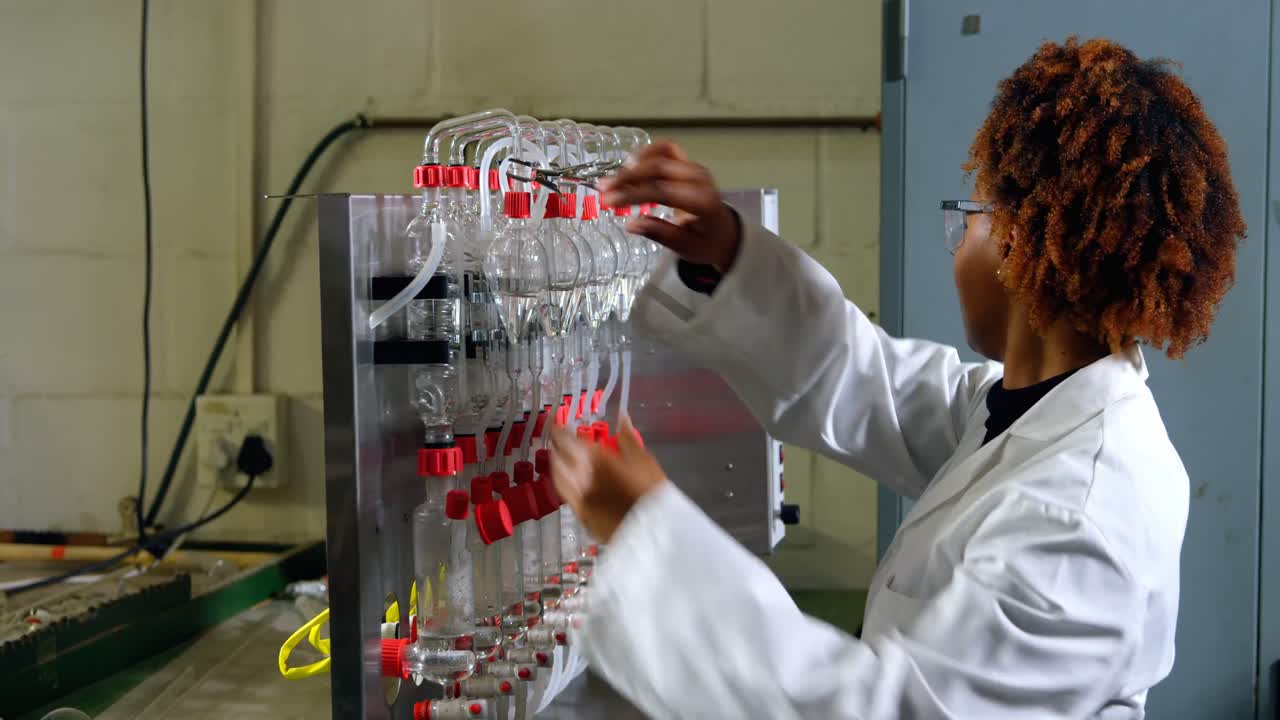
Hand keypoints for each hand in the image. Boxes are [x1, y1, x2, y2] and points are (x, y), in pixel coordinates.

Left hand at [548, 416, 667, 543]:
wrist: (652, 532)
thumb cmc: (651, 493)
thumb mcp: (644, 460)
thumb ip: (628, 438)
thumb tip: (622, 417)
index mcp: (596, 459)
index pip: (569, 440)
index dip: (559, 429)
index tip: (556, 422)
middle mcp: (582, 477)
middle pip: (559, 456)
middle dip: (556, 445)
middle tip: (555, 437)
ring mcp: (578, 497)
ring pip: (558, 476)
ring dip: (555, 463)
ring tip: (557, 456)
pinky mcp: (580, 515)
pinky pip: (564, 494)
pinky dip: (561, 483)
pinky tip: (565, 481)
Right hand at [599, 140, 740, 271]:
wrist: (725, 233)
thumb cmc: (706, 242)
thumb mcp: (686, 247)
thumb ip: (660, 233)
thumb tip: (631, 225)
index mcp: (702, 201)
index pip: (662, 191)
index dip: (633, 194)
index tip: (608, 201)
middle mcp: (700, 179)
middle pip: (658, 168)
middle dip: (627, 178)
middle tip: (603, 189)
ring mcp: (695, 167)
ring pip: (660, 155)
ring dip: (634, 165)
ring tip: (613, 180)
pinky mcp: (689, 163)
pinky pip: (666, 148)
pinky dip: (647, 152)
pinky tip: (630, 165)